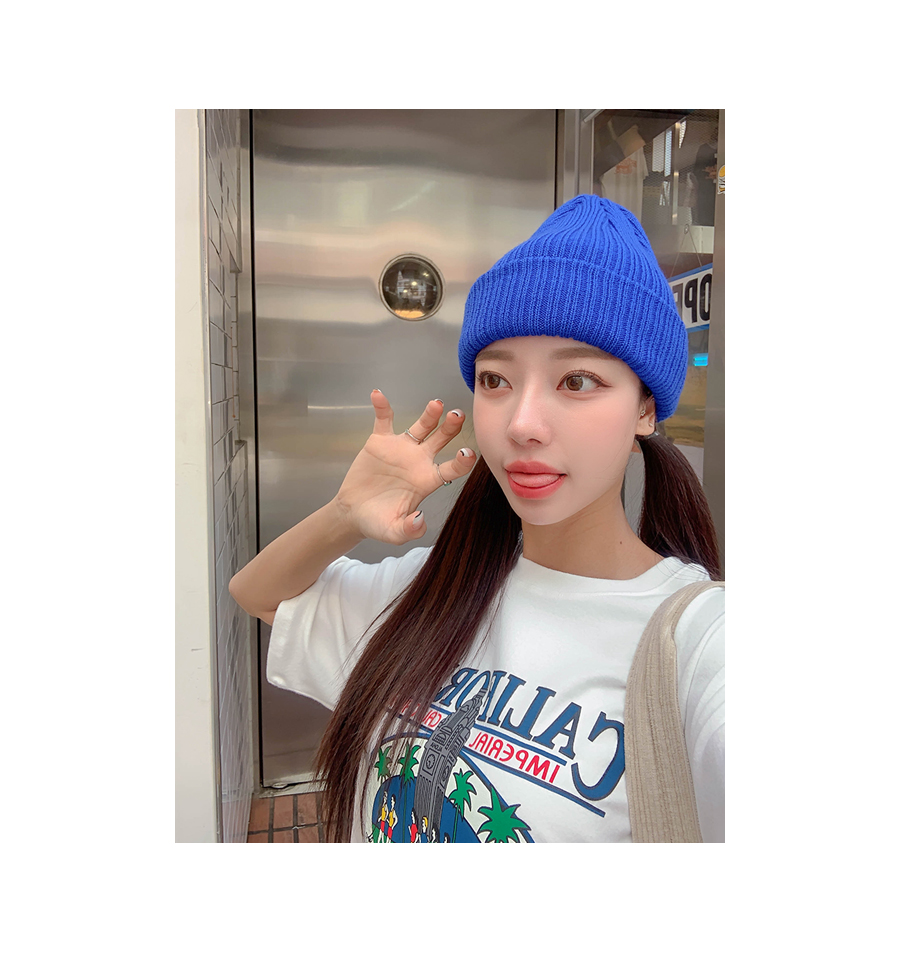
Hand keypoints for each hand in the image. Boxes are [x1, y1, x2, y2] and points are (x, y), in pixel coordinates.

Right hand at [332, 391, 476, 544]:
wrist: (354, 513)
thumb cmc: (378, 522)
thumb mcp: (394, 532)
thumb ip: (409, 530)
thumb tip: (420, 520)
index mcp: (428, 480)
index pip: (451, 468)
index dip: (462, 462)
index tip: (467, 454)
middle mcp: (419, 460)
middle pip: (442, 439)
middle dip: (451, 427)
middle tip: (458, 416)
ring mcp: (401, 448)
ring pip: (421, 425)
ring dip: (430, 414)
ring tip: (436, 404)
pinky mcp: (380, 441)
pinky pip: (383, 419)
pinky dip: (381, 407)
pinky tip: (378, 395)